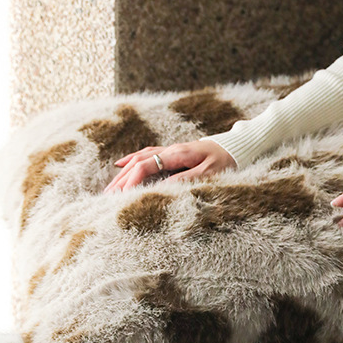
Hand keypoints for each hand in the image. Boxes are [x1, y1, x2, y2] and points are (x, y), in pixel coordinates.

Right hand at [103, 140, 235, 192]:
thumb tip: (163, 188)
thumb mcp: (209, 173)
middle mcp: (170, 150)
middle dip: (121, 179)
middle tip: (106, 195)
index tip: (122, 195)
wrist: (236, 146)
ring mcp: (170, 150)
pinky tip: (122, 164)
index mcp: (177, 154)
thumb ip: (186, 179)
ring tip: (110, 187)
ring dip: (123, 172)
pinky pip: (147, 155)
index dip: (132, 180)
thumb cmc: (226, 160)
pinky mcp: (173, 153)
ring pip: (139, 159)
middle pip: (137, 162)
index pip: (146, 166)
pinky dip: (132, 160)